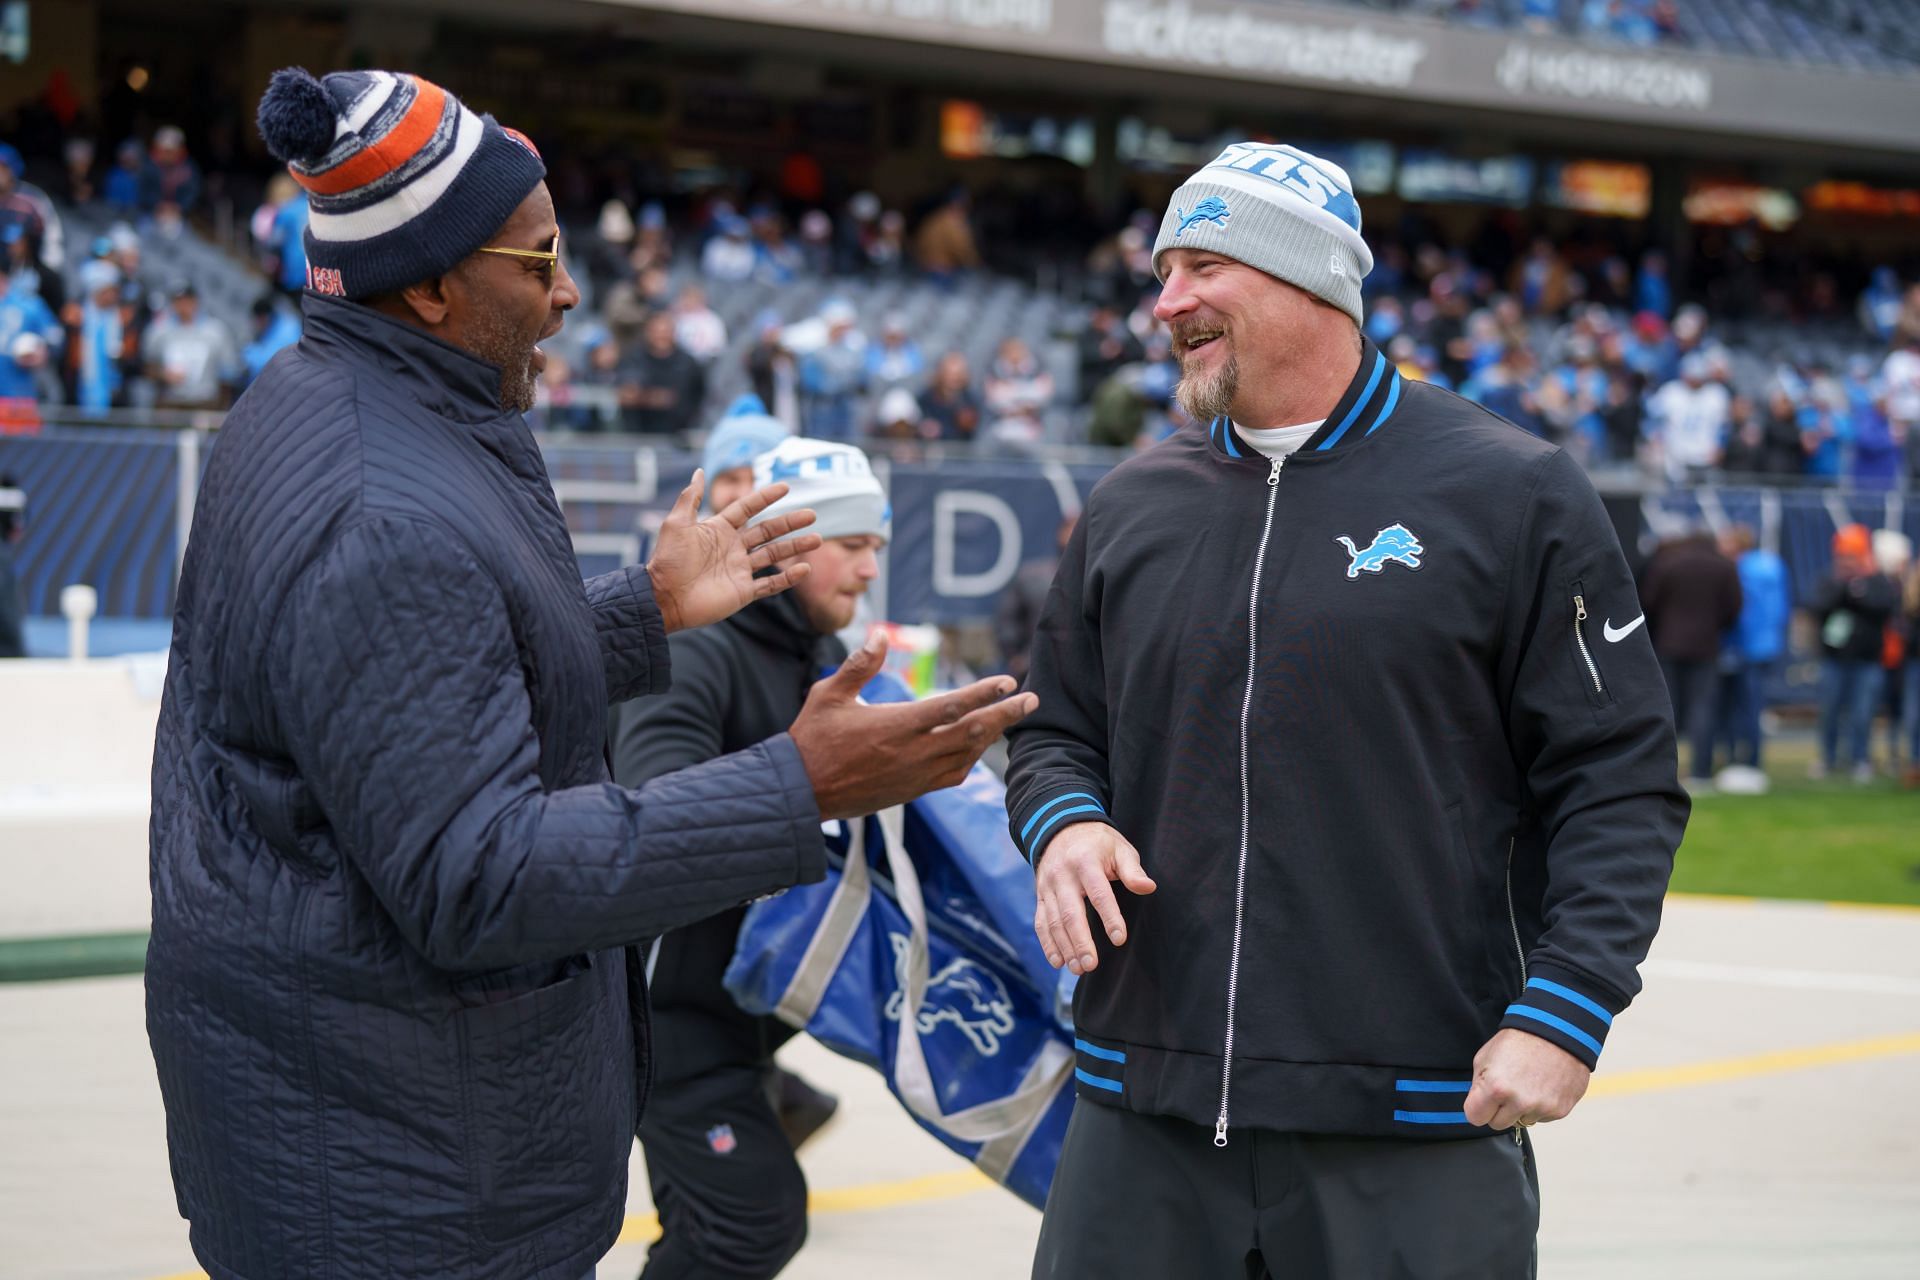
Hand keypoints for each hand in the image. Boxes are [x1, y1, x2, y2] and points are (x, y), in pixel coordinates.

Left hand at [647, 471, 820, 632]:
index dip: (765, 498)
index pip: (747, 509)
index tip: (785, 487)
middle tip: (812, 514)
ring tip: (817, 539)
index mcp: (719, 529)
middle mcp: (732, 548)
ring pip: (774, 555)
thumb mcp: (677, 523)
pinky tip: (805, 569)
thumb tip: (699, 471)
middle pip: (767, 531)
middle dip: (790, 522)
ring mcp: (739, 570)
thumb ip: (691, 497)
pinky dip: (788, 578)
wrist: (663, 597)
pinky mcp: (743, 591)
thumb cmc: (667, 560)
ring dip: (795, 547)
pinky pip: (770, 584)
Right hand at [790, 633, 1037, 819]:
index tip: (1008, 681)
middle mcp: (912, 752)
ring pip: (967, 754)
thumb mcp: (829, 694)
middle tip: (1032, 700)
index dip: (984, 693)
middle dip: (1006, 715)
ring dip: (993, 736)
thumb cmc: (812, 738)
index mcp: (896, 725)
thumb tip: (880, 634)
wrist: (801, 792)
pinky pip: (952, 773)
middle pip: (972, 732)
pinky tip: (978, 746)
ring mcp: (915, 775)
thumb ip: (859, 664)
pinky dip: (971, 758)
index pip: (952, 706)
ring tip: (1012, 717)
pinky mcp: (912, 790)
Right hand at [1033, 823, 1154, 975]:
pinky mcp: (1040, 896)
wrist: (1061, 829)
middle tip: (1091, 965)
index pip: (1098, 893)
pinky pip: (1041, 922)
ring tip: (1078, 969)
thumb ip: (1132, 870)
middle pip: (1070, 912)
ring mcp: (1047, 886)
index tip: (1119, 939)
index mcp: (1085, 861)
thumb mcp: (1119, 848)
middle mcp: (1062, 875)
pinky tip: (1058, 962)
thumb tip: (1148, 888)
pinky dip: (1047, 944)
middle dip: (1080, 941)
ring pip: (1053, 921)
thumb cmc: (1098, 843)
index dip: (1109, 917)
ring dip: (1065, 947)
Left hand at [1462, 1028, 1590, 1130]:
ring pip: (1521, 1121)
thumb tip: (1478, 1105)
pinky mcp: (1559, 1110)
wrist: (1558, 1031)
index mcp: (1496, 1088)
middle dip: (1499, 1110)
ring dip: (1521, 1108)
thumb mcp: (1485, 1056)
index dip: (1478, 1108)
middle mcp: (1519, 1102)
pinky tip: (1542, 1085)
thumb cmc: (1520, 1040)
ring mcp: (1541, 1108)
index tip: (1483, 1101)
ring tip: (1528, 1082)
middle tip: (1507, 1088)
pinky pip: (1541, 1118)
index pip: (1475, 1118)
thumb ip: (1478, 1085)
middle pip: (1497, 1124)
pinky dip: (1540, 1106)